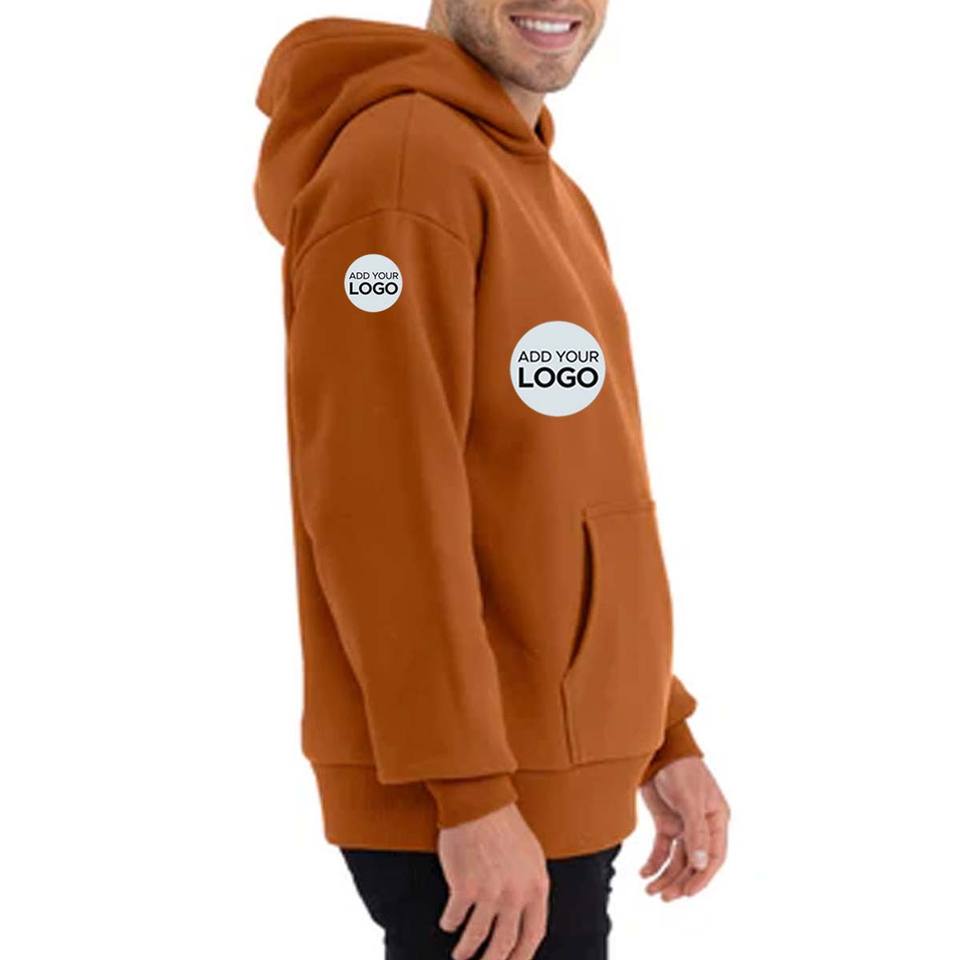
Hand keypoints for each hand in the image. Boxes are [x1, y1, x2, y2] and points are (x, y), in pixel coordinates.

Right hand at [437, 802, 549, 959]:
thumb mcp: (531, 856)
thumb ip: (530, 886)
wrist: (478, 802)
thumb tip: (525, 916)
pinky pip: (454, 918)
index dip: (523, 955)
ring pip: (476, 937)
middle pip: (505, 944)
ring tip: (461, 954)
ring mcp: (489, 893)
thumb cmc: (504, 824)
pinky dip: (450, 923)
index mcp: (536, 886)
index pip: (534, 934)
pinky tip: (448, 922)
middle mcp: (515, 894)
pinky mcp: (464, 888)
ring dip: (466, 950)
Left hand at [639, 756, 729, 900]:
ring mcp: (683, 825)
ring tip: (651, 890)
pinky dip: (654, 862)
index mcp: (717, 820)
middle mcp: (702, 826)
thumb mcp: (690, 799)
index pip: (714, 857)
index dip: (702, 877)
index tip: (688, 893)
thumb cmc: (681, 768)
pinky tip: (644, 873)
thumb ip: (696, 831)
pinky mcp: (666, 822)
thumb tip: (701, 865)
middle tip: (665, 896)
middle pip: (694, 862)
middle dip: (680, 881)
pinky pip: (662, 849)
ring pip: (677, 859)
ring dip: (665, 875)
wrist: (657, 750)